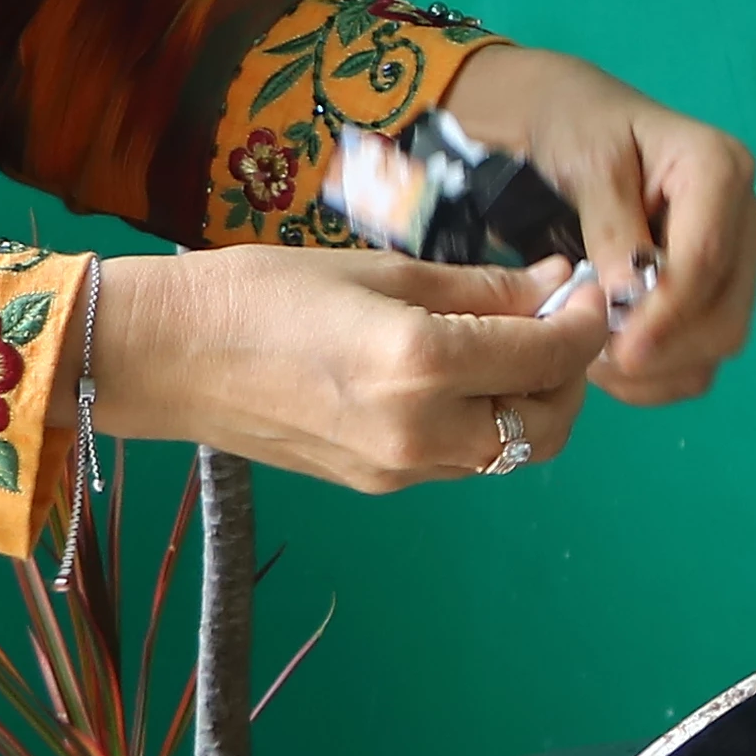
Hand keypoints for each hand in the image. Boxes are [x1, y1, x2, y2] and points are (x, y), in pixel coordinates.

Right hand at [100, 242, 611, 494]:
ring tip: (507, 344)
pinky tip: (458, 375)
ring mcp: (399, 470)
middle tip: (554, 319)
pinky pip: (461, 460)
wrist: (168, 356)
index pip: (550, 354)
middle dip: (569, 373)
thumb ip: (480, 288)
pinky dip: (483, 422)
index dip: (586, 319)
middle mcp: (421, 431)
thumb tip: (556, 288)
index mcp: (421, 365)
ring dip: (530, 403)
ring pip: (509, 452)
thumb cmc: (262, 290)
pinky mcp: (378, 484)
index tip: (584, 288)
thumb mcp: (381, 270)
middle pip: (548, 425)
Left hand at [435, 44, 755, 402]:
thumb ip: (611, 226)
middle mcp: (745, 218)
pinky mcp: (722, 293)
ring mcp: (739, 260)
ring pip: (721, 342)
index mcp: (721, 170)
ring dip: (658, 368)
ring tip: (593, 355)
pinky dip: (661, 375)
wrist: (579, 127)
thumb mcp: (586, 165)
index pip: (708, 259)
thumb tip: (629, 295)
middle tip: (589, 356)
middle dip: (660, 349)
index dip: (665, 314)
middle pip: (725, 313)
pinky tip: (613, 360)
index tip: (616, 349)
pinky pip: (705, 357)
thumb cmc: (581, 131)